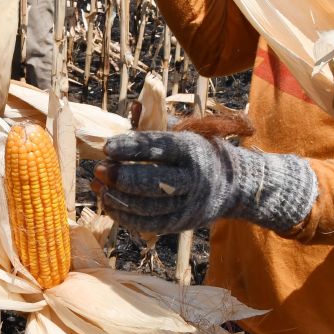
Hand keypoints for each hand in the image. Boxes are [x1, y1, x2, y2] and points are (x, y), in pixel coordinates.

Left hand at [93, 130, 318, 235]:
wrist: (236, 186)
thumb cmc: (203, 151)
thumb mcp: (188, 131)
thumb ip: (160, 121)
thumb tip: (132, 108)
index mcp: (192, 150)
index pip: (159, 148)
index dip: (131, 147)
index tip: (108, 146)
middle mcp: (192, 179)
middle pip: (152, 182)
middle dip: (121, 177)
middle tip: (98, 169)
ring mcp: (188, 205)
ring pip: (147, 207)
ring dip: (117, 199)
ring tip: (98, 187)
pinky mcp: (181, 224)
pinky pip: (149, 225)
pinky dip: (125, 217)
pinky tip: (108, 204)